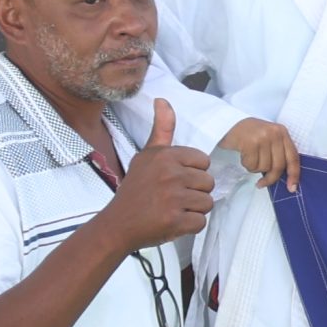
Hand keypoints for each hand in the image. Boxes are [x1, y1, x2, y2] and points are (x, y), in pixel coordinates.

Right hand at [102, 99, 214, 247]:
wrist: (117, 223)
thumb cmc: (136, 189)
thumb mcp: (147, 155)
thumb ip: (162, 129)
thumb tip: (163, 99)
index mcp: (166, 156)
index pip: (204, 162)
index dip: (192, 173)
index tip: (174, 180)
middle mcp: (170, 174)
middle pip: (209, 183)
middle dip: (194, 192)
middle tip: (172, 197)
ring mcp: (173, 198)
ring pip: (207, 203)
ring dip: (193, 210)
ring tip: (172, 209)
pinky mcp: (175, 221)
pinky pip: (201, 222)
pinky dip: (189, 226)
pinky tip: (172, 222)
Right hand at [220, 118, 300, 191]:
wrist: (228, 123)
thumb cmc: (250, 134)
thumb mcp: (269, 138)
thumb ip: (278, 152)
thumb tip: (285, 177)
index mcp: (282, 132)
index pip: (293, 157)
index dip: (294, 175)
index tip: (292, 188)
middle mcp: (275, 134)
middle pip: (278, 166)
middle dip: (270, 178)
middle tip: (261, 184)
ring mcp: (263, 137)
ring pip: (264, 167)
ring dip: (255, 168)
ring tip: (250, 158)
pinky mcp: (250, 142)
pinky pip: (252, 165)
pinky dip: (246, 165)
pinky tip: (243, 156)